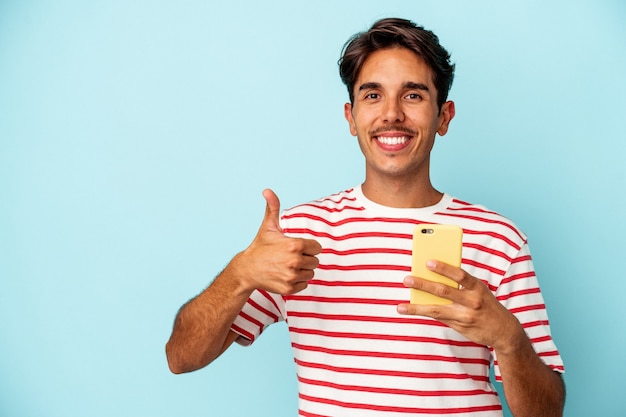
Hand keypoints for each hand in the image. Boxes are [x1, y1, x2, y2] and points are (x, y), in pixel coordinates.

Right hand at [233, 189, 321, 294]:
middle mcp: (294, 261)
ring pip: (310, 273)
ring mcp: (292, 276)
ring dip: (303, 270)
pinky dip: (297, 281)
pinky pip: (304, 285)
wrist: (247, 270)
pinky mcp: (289, 288)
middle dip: (305, 258)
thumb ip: (273, 207)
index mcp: (294, 245)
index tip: (297, 247)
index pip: (317, 247)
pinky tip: (286, 275)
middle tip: (291, 257)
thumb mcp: (268, 227)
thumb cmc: (260, 247)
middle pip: (315, 261)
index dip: (309, 247)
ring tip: (288, 266)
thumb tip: (267, 190)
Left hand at [397, 260, 522, 350]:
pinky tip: (409, 310)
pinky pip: (438, 318)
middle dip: (423, 284)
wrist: (504, 331)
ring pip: (436, 309)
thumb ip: (460, 284)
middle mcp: (472, 301)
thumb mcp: (479, 290)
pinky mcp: (459, 326)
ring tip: (400, 307)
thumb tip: (433, 277)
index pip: (460, 274)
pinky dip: (423, 313)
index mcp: (477, 286)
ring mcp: (465, 315)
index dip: (444, 268)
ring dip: (416, 307)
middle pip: (444, 291)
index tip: (428, 262)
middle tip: (406, 279)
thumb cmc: (486, 304)